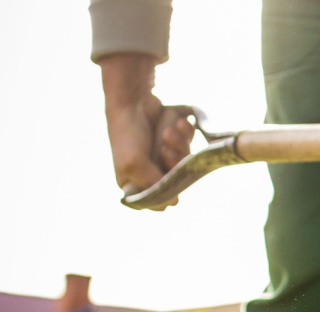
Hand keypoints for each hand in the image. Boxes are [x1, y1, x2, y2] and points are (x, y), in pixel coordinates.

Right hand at [99, 54, 193, 209]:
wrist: (133, 100)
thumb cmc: (128, 134)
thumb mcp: (134, 164)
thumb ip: (153, 185)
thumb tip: (174, 202)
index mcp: (136, 183)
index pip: (159, 200)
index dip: (167, 189)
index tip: (166, 176)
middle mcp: (152, 173)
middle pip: (178, 180)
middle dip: (173, 162)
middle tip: (163, 150)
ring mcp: (166, 156)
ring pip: (187, 161)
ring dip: (179, 145)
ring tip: (166, 132)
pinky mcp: (177, 141)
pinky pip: (191, 142)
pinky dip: (185, 133)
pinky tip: (176, 123)